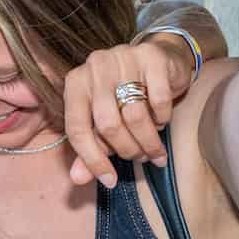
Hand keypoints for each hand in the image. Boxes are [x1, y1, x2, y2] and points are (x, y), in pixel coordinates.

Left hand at [62, 36, 194, 187]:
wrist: (161, 57)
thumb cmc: (127, 94)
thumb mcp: (104, 119)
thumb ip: (91, 148)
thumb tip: (78, 179)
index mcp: (75, 83)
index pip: (76, 128)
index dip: (92, 159)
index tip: (110, 181)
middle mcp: (95, 67)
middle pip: (107, 124)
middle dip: (127, 150)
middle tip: (140, 158)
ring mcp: (122, 58)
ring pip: (134, 115)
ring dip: (147, 140)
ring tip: (153, 149)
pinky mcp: (152, 57)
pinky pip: (159, 101)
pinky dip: (162, 119)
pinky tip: (162, 122)